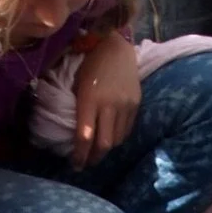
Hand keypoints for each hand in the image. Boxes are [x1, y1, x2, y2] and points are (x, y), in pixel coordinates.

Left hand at [70, 37, 141, 169]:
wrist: (116, 47)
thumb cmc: (90, 64)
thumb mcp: (77, 84)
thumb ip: (78, 109)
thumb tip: (75, 135)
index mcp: (90, 99)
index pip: (85, 136)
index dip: (79, 155)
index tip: (75, 165)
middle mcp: (109, 105)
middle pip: (104, 144)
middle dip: (94, 158)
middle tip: (86, 163)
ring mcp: (125, 106)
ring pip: (117, 140)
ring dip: (106, 149)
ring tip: (98, 149)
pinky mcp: (136, 105)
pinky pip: (127, 130)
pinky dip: (117, 138)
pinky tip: (110, 136)